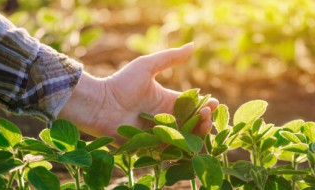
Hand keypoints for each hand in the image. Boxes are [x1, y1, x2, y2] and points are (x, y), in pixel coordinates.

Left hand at [59, 43, 218, 142]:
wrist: (100, 103)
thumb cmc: (121, 83)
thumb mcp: (147, 66)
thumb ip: (170, 58)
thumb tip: (192, 45)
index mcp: (167, 101)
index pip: (191, 105)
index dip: (204, 105)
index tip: (214, 102)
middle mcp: (165, 118)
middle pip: (192, 123)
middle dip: (204, 119)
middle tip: (208, 114)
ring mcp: (159, 133)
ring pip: (184, 137)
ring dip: (197, 133)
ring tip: (204, 124)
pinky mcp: (151, 146)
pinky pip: (169, 149)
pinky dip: (182, 146)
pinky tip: (191, 141)